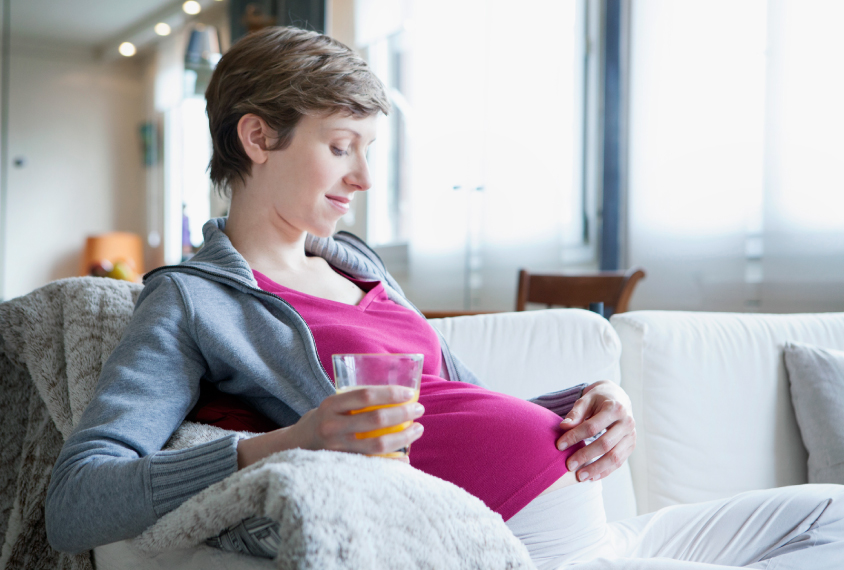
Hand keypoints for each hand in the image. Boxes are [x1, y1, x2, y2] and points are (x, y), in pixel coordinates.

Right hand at [237, 386, 423, 468]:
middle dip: (402, 414)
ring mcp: (337, 448)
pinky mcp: (343, 465)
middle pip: (375, 420)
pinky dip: (393, 462)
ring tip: (417, 429)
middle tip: (419, 410)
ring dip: (403, 437)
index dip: (390, 394)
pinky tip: (406, 458)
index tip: (410, 393)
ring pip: (378, 446)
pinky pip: (374, 465)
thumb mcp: (331, 404)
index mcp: (330, 406)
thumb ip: (355, 400)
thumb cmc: (322, 420)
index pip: (364, 396)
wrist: (293, 447)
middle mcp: (331, 426)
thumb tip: (396, 394)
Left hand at [556, 380, 635, 482]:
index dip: (574, 437)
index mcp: (615, 408)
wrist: (618, 398)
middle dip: (585, 456)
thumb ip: (575, 413)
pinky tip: (592, 477)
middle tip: (568, 465)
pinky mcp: (631, 445)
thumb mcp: (586, 400)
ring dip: (596, 469)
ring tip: (579, 477)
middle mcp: (627, 422)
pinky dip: (605, 471)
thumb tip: (563, 427)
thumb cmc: (598, 399)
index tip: (559, 446)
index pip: (592, 427)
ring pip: (615, 457)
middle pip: (605, 444)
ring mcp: (631, 436)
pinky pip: (619, 462)